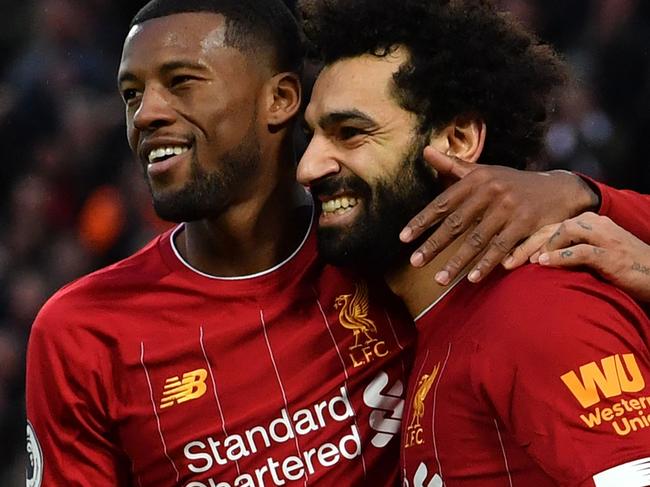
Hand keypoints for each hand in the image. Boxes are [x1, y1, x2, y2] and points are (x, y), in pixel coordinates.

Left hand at [399, 148, 599, 284]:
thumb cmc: (512, 183)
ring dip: (457, 262)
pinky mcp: (526, 224)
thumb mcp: (484, 172)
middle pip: (457, 223)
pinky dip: (486, 265)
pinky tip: (471, 279)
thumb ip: (453, 166)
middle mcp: (492, 191)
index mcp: (477, 179)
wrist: (559, 189)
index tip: (403, 238)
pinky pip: (502, 248)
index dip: (422, 221)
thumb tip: (425, 151)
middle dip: (434, 244)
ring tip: (438, 280)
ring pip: (477, 239)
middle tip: (415, 262)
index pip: (443, 203)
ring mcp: (510, 208)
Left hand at [512, 212, 649, 301]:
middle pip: (550, 226)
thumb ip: (563, 252)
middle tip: (503, 260)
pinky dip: (559, 256)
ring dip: (538, 246)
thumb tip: (528, 260)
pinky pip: (580, 251)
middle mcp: (593, 223)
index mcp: (585, 222)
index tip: (500, 252)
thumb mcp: (587, 256)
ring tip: (519, 261)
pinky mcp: (612, 253)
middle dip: (522, 242)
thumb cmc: (617, 268)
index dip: (521, 237)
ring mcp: (604, 236)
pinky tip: (542, 263)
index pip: (545, 225)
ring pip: (563, 232)